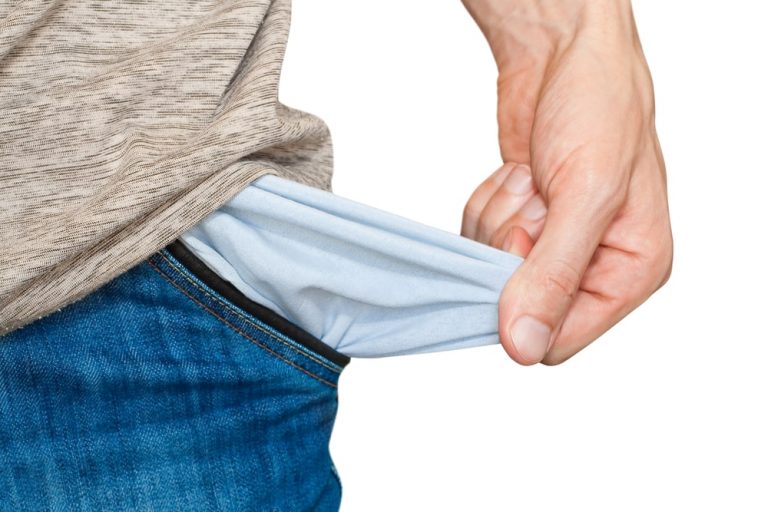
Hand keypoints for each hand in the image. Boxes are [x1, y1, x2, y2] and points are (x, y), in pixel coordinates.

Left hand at [460, 0, 672, 364]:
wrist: (564, 55)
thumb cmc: (599, 107)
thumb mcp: (586, 194)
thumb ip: (554, 275)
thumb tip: (524, 346)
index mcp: (631, 270)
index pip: (561, 339)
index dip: (527, 304)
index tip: (524, 247)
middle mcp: (594, 265)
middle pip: (518, 304)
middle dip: (512, 251)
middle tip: (534, 201)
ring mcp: (553, 244)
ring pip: (492, 273)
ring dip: (499, 220)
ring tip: (532, 179)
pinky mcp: (522, 223)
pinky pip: (478, 240)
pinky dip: (487, 205)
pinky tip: (517, 175)